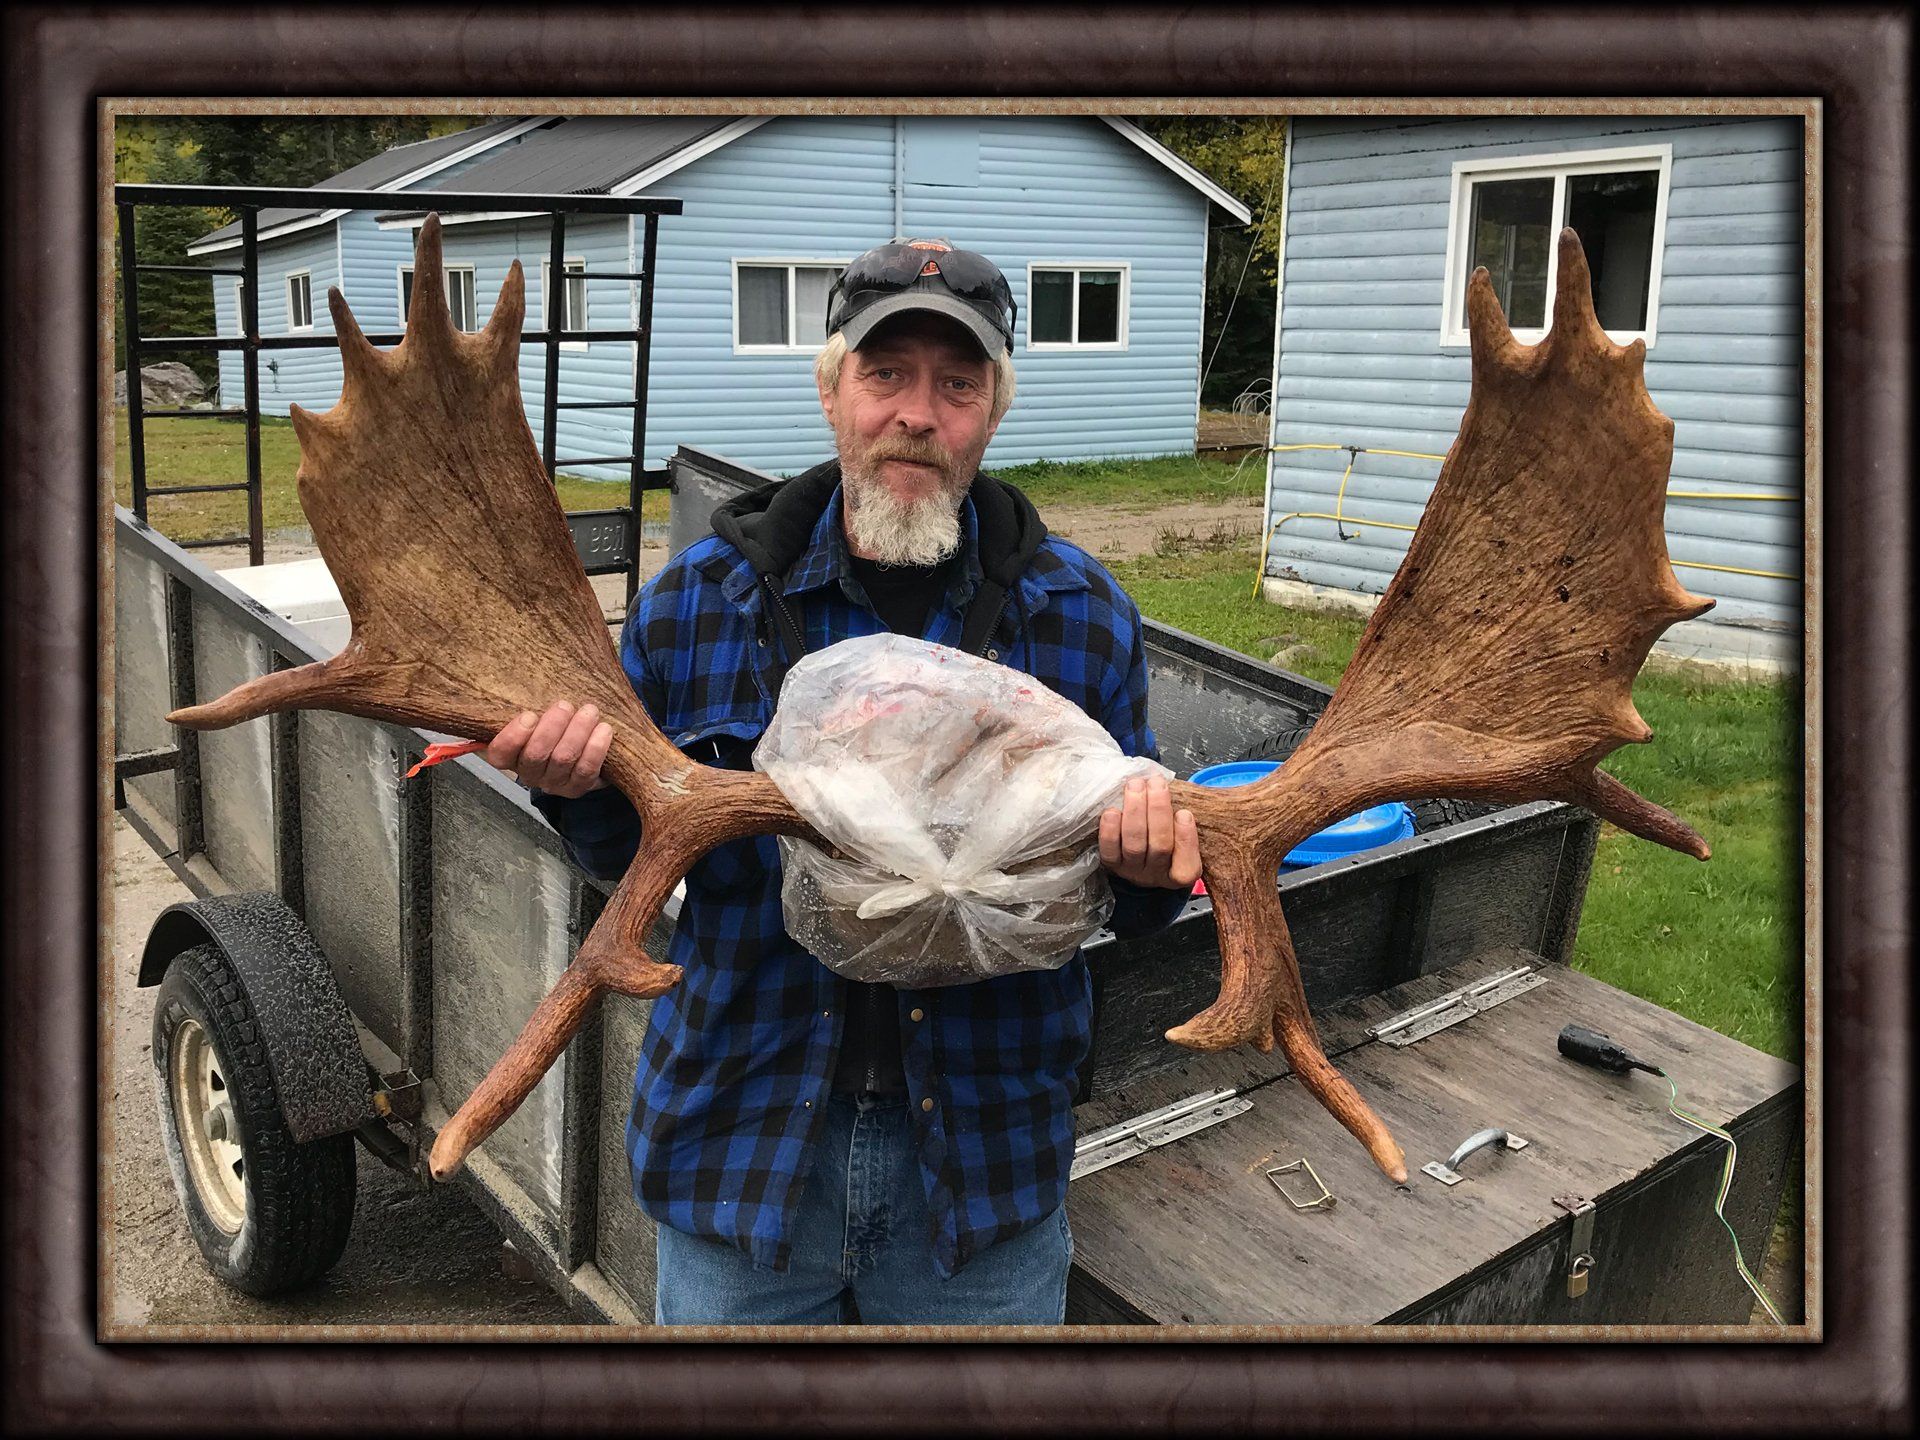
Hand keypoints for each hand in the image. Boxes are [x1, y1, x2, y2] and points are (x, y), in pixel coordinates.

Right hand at [484, 700, 611, 797]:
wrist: (583, 749)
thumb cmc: (554, 725)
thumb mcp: (538, 714)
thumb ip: (531, 705)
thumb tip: (529, 674)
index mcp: (511, 755)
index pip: (500, 753)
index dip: (513, 736)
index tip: (529, 714)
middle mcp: (529, 773)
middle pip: (535, 755)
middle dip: (552, 728)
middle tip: (565, 706)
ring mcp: (554, 783)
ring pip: (563, 760)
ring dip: (577, 732)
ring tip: (589, 711)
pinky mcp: (578, 788)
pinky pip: (586, 770)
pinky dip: (596, 748)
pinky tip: (604, 729)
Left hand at [1099, 774, 1201, 890]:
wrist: (1138, 855)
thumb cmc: (1166, 835)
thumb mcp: (1180, 832)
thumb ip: (1182, 816)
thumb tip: (1173, 788)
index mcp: (1181, 872)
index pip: (1187, 867)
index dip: (1186, 840)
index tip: (1184, 812)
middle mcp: (1156, 875)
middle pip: (1159, 846)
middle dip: (1158, 810)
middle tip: (1156, 783)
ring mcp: (1132, 871)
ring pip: (1134, 845)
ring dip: (1135, 811)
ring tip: (1135, 786)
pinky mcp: (1111, 865)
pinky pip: (1109, 851)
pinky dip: (1110, 830)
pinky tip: (1112, 811)